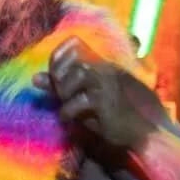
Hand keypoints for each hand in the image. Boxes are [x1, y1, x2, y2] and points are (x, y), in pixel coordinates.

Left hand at [33, 36, 162, 151]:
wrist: (144, 132)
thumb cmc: (112, 116)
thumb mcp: (83, 100)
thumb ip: (61, 88)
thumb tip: (35, 78)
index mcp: (102, 65)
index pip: (74, 47)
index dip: (57, 59)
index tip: (52, 78)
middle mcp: (107, 69)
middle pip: (73, 62)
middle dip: (59, 80)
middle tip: (61, 97)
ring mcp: (109, 83)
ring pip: (78, 74)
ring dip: (65, 92)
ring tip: (66, 107)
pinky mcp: (108, 100)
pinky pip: (82, 99)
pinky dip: (69, 109)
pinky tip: (68, 118)